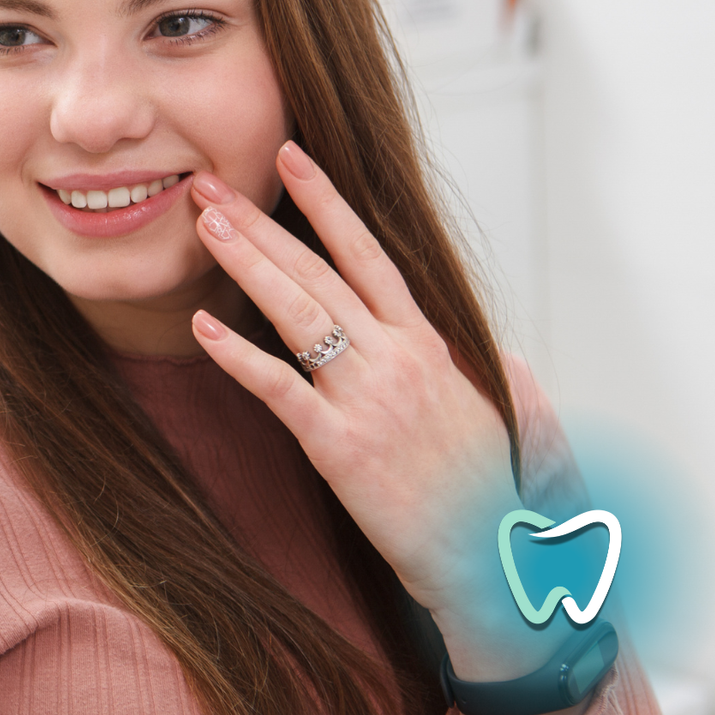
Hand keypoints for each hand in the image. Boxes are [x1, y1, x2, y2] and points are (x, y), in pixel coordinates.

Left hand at [186, 143, 548, 683]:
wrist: (494, 557)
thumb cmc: (489, 492)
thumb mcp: (500, 420)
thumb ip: (495, 379)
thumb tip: (513, 359)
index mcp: (427, 344)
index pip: (370, 254)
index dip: (327, 203)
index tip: (291, 158)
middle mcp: (397, 357)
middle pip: (318, 271)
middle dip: (260, 222)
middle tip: (209, 184)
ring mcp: (367, 397)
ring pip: (296, 312)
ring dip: (246, 264)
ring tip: (203, 226)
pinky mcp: (340, 445)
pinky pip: (279, 389)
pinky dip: (237, 356)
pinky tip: (201, 327)